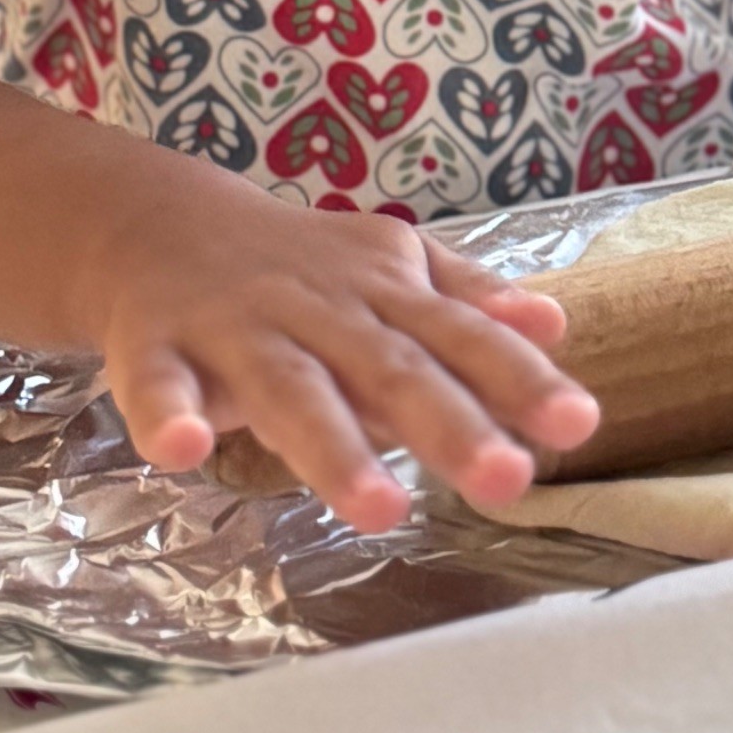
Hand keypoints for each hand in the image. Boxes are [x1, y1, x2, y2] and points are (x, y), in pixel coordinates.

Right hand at [98, 183, 597, 528]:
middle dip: (449, 424)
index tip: (576, 424)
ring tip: (380, 511)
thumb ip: (466, 302)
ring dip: (333, 446)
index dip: (518, 379)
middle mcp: (319, 310)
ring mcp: (237, 327)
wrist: (156, 222)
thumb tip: (554, 324)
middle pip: (389, 369)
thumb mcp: (390, 268)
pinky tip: (184, 448)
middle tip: (507, 480)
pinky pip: (158, 382)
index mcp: (382, 295)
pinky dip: (168, 413)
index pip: (462, 337)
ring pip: (289, 388)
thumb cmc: (297, 267)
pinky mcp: (156, 345)